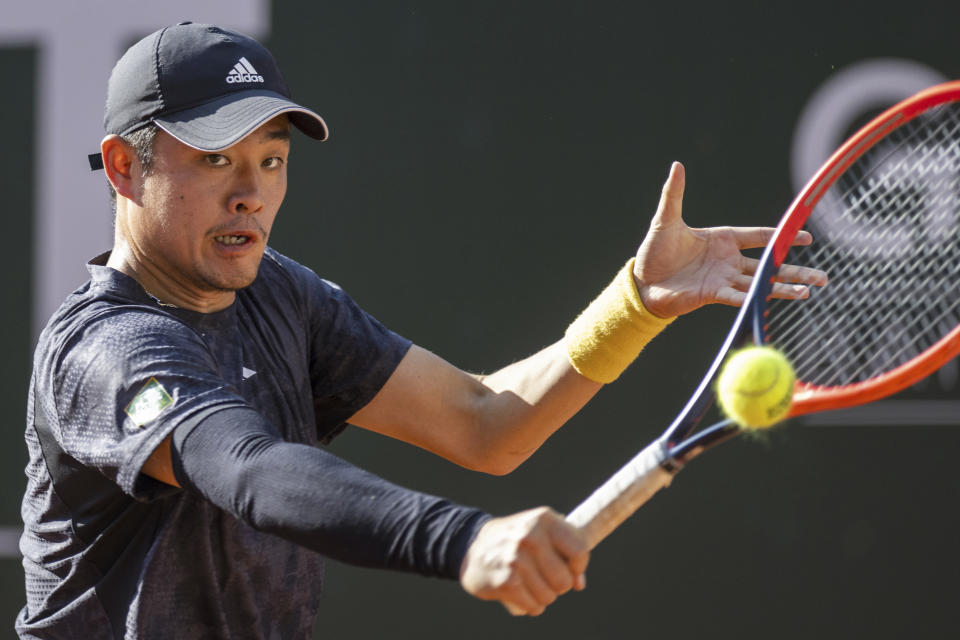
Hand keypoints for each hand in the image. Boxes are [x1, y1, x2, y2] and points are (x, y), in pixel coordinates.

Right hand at [460, 507, 588, 615]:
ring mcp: (516, 558)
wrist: (472, 546)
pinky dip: (530, 605)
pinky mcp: (505, 580)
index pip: (579, 551)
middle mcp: (530, 535)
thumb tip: (579, 583)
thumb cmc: (516, 540)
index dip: (578, 567)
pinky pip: (533, 606)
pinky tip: (519, 593)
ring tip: (528, 583)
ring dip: (542, 597)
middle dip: (557, 585)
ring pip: (549, 597)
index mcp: (544, 519)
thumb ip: (567, 552)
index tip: (569, 570)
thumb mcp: (542, 532)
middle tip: (542, 576)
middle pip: (565, 580)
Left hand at [633, 162, 827, 317]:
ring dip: (786, 287)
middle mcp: (728, 260)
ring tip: (811, 290)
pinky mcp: (713, 294)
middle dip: (796, 270)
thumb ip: (674, 194)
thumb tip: (676, 165)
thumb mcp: (666, 220)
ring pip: (761, 284)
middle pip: (769, 264)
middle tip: (824, 276)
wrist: (641, 282)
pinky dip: (758, 298)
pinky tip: (779, 298)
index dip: (782, 237)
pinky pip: (740, 297)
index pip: (759, 235)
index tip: (807, 237)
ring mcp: (723, 279)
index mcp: (722, 239)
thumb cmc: (654, 252)